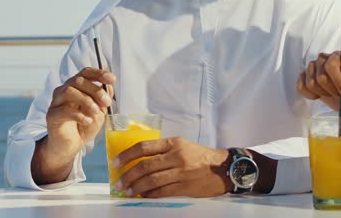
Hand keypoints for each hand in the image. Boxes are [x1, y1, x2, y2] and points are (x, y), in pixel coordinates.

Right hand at [45, 67, 114, 159]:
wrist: (70, 145)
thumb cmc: (84, 126)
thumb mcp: (99, 111)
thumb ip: (103, 99)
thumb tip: (109, 87)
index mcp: (77, 86)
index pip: (86, 72)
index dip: (99, 73)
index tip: (112, 79)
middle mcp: (64, 90)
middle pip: (78, 81)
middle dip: (96, 90)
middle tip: (107, 102)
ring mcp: (56, 102)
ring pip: (69, 91)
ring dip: (86, 100)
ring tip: (96, 112)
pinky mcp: (51, 116)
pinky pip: (64, 110)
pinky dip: (79, 115)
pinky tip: (87, 121)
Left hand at [113, 137, 230, 197]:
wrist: (224, 168)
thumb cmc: (201, 156)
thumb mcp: (183, 146)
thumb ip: (163, 151)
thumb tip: (138, 161)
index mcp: (174, 143)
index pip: (145, 147)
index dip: (127, 155)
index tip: (116, 163)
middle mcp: (177, 156)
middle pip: (145, 166)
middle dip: (128, 175)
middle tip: (119, 183)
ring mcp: (182, 172)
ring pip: (152, 181)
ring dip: (136, 187)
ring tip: (128, 192)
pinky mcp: (186, 187)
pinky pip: (162, 192)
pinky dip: (150, 195)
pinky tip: (143, 196)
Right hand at [297, 51, 340, 111]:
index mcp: (336, 56)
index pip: (331, 65)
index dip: (338, 81)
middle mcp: (322, 59)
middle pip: (320, 77)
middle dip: (331, 90)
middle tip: (339, 93)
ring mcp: (311, 68)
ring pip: (311, 84)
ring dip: (323, 93)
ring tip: (331, 93)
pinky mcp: (303, 78)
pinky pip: (301, 88)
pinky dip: (310, 95)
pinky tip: (319, 95)